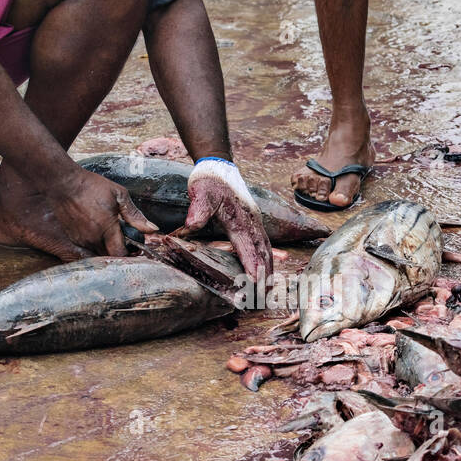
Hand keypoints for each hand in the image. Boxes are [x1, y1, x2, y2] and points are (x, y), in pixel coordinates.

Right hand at [46, 165, 157, 256]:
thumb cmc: (92, 186)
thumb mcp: (119, 196)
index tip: (135, 248)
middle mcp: (92, 238)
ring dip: (107, 249)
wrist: (64, 183)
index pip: (121, 254)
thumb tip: (153, 229)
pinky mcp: (73, 238)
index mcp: (107, 229)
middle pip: (110, 256)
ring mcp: (81, 240)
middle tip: (126, 242)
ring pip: (98, 254)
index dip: (130, 254)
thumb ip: (135, 215)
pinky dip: (95, 245)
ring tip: (112, 236)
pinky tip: (99, 233)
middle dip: (119, 252)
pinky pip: (87, 249)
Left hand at [177, 158, 272, 280]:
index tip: (254, 280)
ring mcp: (255, 221)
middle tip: (265, 295)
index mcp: (239, 217)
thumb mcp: (200, 192)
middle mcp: (252, 221)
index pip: (247, 244)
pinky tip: (267, 270)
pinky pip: (263, 244)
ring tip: (270, 289)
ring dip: (269, 269)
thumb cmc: (209, 180)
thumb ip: (198, 210)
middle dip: (265, 273)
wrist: (218, 165)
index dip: (251, 263)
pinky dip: (267, 259)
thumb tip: (191, 226)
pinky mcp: (253, 222)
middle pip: (262, 250)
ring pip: (266, 248)